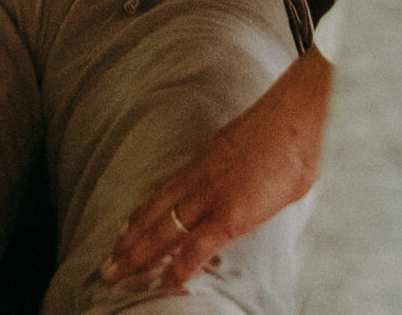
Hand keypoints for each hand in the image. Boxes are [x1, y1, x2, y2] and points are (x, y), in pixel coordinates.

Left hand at [101, 51, 331, 293]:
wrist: (294, 118)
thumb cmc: (282, 131)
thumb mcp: (245, 149)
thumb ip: (238, 169)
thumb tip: (249, 181)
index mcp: (200, 163)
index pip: (160, 193)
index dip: (138, 215)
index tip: (122, 232)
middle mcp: (196, 180)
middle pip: (151, 215)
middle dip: (126, 242)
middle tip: (106, 265)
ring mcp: (210, 197)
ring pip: (162, 231)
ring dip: (137, 255)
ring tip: (116, 275)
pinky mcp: (229, 214)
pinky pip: (196, 247)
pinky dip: (179, 267)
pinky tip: (167, 282)